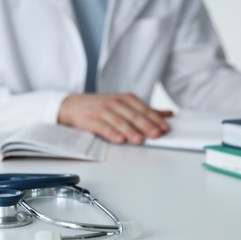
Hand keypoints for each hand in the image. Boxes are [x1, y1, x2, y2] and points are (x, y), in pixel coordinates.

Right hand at [58, 93, 172, 143]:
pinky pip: (103, 127)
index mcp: (124, 98)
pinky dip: (111, 133)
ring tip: (139, 140)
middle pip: (133, 115)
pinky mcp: (91, 120)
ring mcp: (102, 111)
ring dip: (130, 131)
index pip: (143, 108)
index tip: (164, 128)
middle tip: (156, 134)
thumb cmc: (100, 106)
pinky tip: (119, 140)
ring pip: (119, 121)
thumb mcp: (122, 104)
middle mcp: (114, 102)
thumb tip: (168, 114)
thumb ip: (144, 110)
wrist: (72, 105)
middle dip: (146, 125)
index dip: (155, 119)